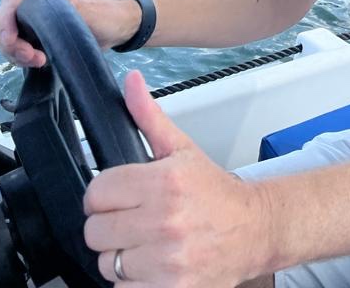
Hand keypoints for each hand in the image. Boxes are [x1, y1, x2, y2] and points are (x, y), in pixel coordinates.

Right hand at [0, 0, 140, 66]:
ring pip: (7, 37)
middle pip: (2, 21)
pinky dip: (20, 58)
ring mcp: (35, 21)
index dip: (5, 21)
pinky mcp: (37, 37)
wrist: (119, 29)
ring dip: (15, 53)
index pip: (12, 2)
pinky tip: (38, 62)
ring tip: (39, 61)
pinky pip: (17, 47)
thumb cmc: (108, 15)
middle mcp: (35, 5)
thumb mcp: (93, 12)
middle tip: (31, 58)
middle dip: (9, 42)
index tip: (13, 42)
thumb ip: (74, 5)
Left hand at [84, 71, 271, 286]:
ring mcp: (167, 260)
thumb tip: (131, 82)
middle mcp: (165, 220)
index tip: (119, 198)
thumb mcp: (182, 149)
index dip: (104, 196)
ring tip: (145, 244)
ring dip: (121, 257)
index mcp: (164, 181)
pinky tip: (150, 267)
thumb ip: (149, 116)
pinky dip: (132, 283)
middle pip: (95, 231)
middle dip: (109, 227)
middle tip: (132, 221)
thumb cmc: (215, 192)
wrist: (254, 230)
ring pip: (107, 264)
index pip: (96, 192)